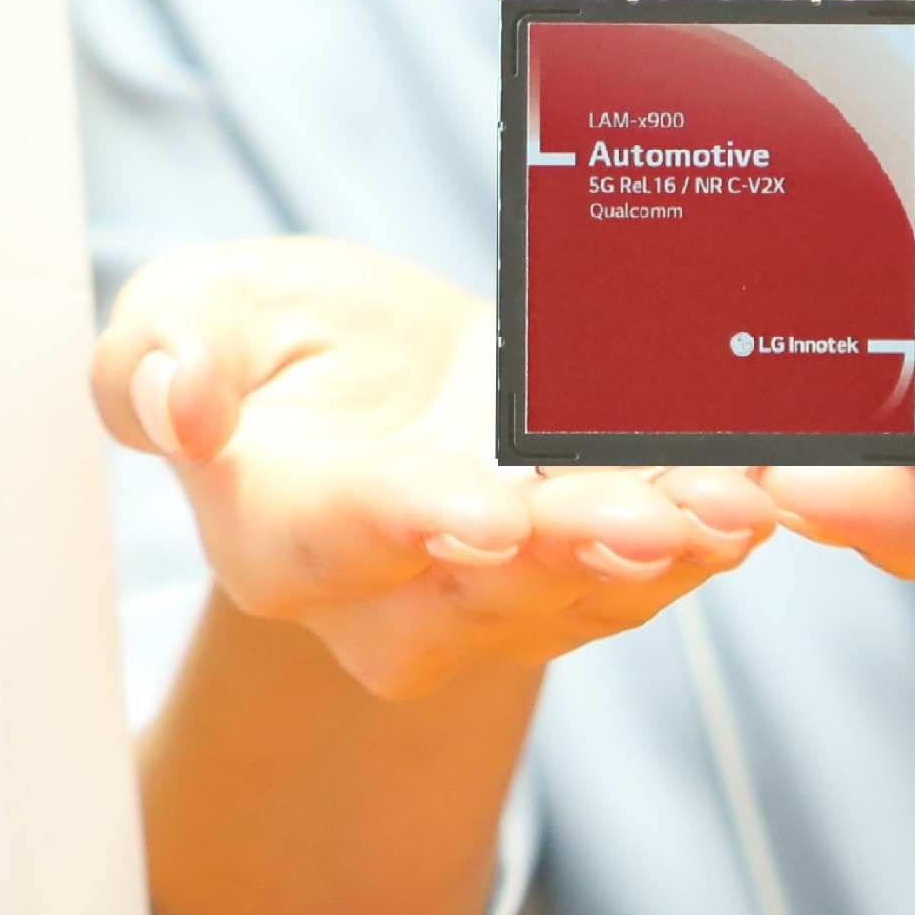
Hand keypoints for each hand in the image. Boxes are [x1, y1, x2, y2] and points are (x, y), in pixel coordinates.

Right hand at [97, 237, 775, 699]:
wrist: (359, 379)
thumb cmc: (263, 344)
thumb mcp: (190, 307)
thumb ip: (160, 351)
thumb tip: (180, 404)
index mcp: (273, 530)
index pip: (338, 537)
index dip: (413, 523)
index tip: (485, 512)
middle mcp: (377, 600)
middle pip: (481, 591)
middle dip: (571, 552)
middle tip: (651, 516)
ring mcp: (483, 607)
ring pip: (580, 593)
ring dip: (662, 553)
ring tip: (731, 504)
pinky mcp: (567, 587)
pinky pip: (643, 577)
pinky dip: (705, 540)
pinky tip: (755, 496)